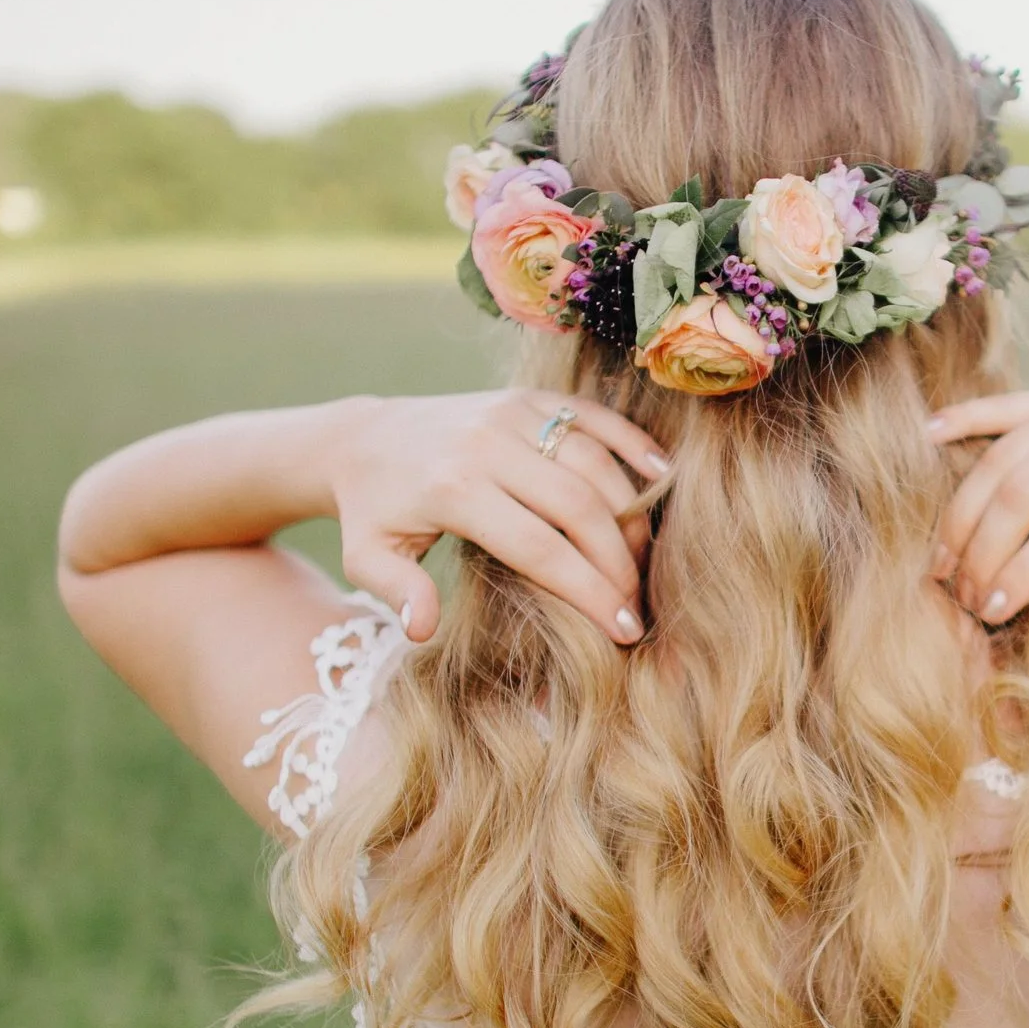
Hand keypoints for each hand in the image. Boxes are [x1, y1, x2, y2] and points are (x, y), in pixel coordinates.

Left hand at [330, 390, 671, 644]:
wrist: (364, 437)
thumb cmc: (374, 512)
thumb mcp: (367, 557)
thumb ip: (396, 593)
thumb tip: (424, 630)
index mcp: (452, 489)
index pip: (540, 550)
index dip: (588, 593)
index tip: (622, 630)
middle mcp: (487, 444)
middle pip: (579, 508)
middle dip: (619, 563)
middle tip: (637, 605)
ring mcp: (511, 413)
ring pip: (595, 464)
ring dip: (630, 515)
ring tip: (643, 562)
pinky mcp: (528, 397)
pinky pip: (594, 417)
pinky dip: (633, 444)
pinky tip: (664, 477)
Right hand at [929, 376, 1028, 623]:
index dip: (1026, 571)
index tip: (996, 610)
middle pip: (1018, 494)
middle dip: (983, 552)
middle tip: (964, 599)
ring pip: (995, 461)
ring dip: (962, 514)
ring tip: (941, 564)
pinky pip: (994, 407)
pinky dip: (958, 420)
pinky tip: (926, 441)